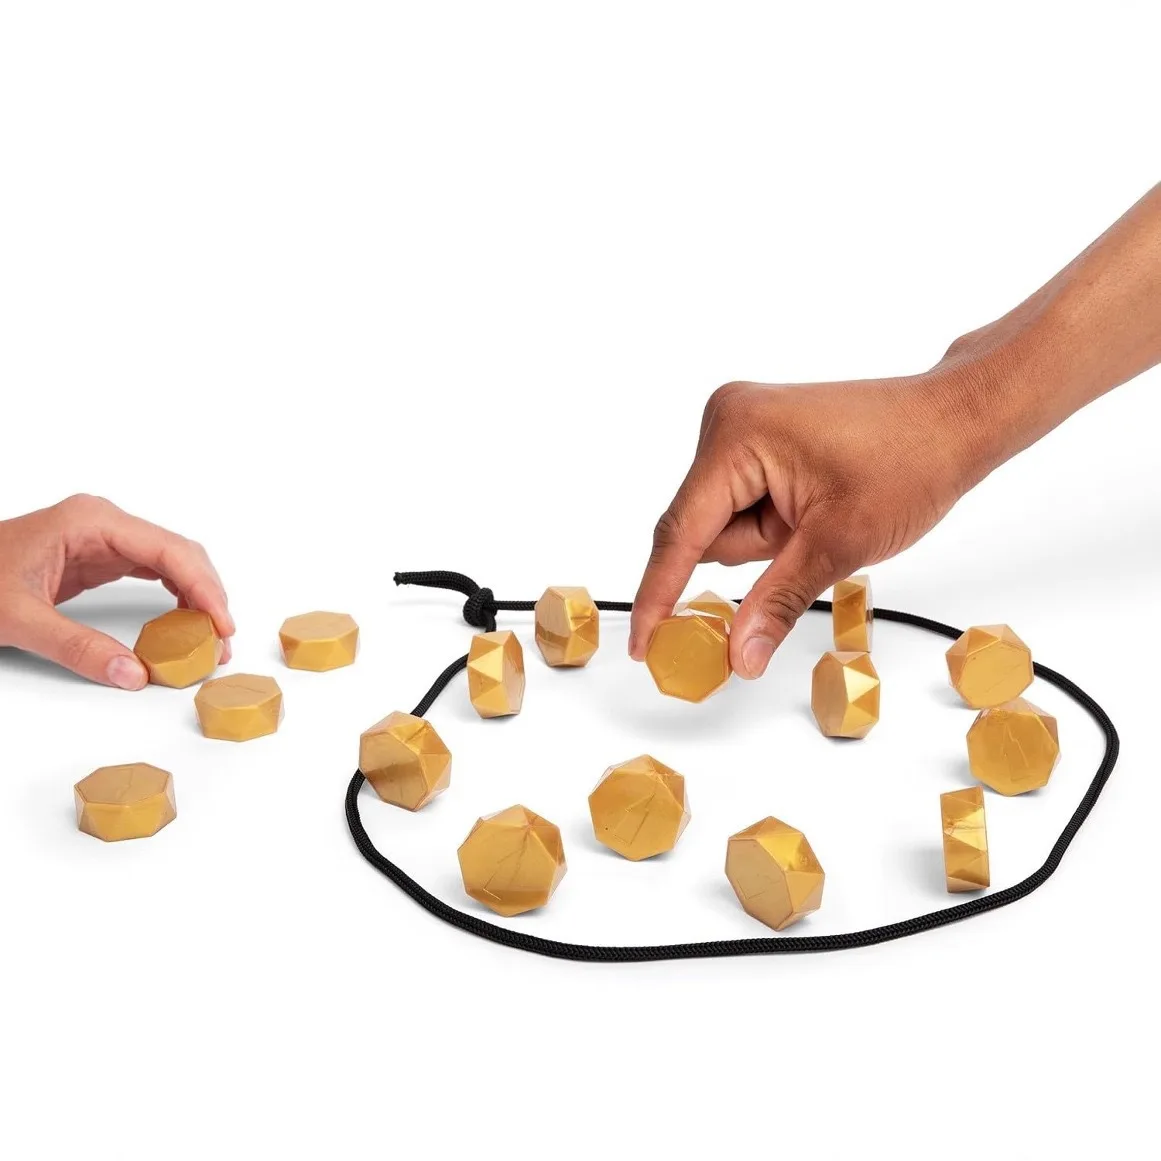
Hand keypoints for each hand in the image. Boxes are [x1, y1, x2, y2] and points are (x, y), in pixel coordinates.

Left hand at [0, 494, 234, 688]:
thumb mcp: (17, 618)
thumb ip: (76, 647)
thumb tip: (134, 674)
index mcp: (92, 521)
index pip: (169, 550)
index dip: (204, 587)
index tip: (222, 624)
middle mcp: (105, 522)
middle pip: (180, 553)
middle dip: (208, 595)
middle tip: (221, 641)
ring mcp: (104, 538)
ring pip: (172, 562)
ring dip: (196, 597)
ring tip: (210, 638)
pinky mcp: (100, 557)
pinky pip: (153, 572)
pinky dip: (175, 597)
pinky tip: (185, 622)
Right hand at [629, 370, 989, 677]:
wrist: (955, 420)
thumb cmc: (910, 463)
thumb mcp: (838, 546)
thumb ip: (774, 603)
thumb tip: (737, 657)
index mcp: (736, 436)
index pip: (680, 534)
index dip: (660, 595)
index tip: (643, 645)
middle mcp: (726, 420)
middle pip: (704, 530)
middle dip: (757, 551)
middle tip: (816, 537)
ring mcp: (739, 425)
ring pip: (724, 522)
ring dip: (770, 538)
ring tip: (825, 513)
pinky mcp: (755, 436)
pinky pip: (740, 503)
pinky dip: (773, 522)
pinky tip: (816, 506)